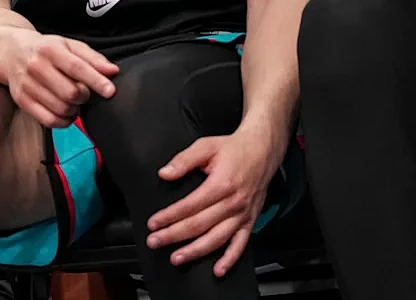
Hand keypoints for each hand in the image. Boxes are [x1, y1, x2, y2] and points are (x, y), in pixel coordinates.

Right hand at [5, 33, 118, 127]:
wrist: (10, 51)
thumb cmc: (45, 49)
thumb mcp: (69, 45)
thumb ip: (92, 58)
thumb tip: (112, 71)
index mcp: (50, 49)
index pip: (77, 68)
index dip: (96, 81)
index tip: (110, 91)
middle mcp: (36, 66)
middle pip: (69, 92)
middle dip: (84, 96)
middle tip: (84, 93)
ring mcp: (27, 84)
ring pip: (60, 108)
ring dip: (74, 110)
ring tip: (74, 102)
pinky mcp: (21, 99)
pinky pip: (48, 120)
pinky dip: (63, 121)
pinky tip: (65, 112)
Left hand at [145, 126, 283, 275]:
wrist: (262, 150)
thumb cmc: (233, 149)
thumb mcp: (205, 146)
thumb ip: (183, 160)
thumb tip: (164, 173)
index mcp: (220, 185)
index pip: (189, 206)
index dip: (169, 216)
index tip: (153, 223)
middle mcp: (233, 203)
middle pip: (199, 225)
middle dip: (174, 236)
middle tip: (155, 242)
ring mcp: (242, 215)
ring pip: (217, 239)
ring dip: (196, 251)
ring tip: (177, 258)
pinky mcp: (250, 221)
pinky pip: (241, 244)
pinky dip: (230, 259)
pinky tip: (218, 270)